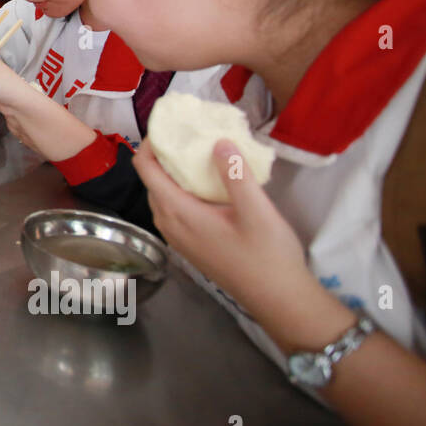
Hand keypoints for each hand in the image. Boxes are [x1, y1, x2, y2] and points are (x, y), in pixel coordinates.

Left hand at [133, 138, 314, 320]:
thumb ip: (236, 174)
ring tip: (199, 155)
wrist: (279, 300)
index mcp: (178, 213)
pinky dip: (183, 192)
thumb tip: (218, 142)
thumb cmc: (268, 256)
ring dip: (174, 175)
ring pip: (164, 196)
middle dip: (164, 156)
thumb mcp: (257, 211)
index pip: (146, 170)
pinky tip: (209, 185)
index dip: (151, 144)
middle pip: (152, 182)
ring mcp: (178, 238)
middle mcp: (169, 225)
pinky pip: (175, 210)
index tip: (170, 126)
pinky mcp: (191, 245)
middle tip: (189, 135)